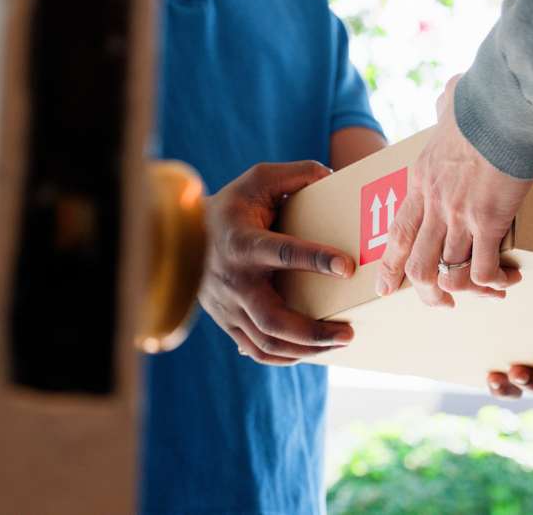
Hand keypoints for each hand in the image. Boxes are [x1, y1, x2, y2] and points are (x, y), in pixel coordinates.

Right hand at [201, 161, 356, 364]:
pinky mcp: (227, 323)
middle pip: (273, 319)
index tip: (348, 267)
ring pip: (267, 343)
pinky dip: (287, 357)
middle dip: (314, 331)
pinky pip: (257, 351)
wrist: (183, 234)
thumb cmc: (233, 205)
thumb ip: (298, 174)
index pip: (282, 253)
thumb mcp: (260, 179)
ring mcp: (228, 307)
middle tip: (349, 331)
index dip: (315, 258)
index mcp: (243, 242)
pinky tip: (313, 351)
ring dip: (307, 349)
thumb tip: (333, 178)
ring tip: (340, 341)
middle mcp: (234, 280)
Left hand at [376, 75, 530, 307]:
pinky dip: (492, 282)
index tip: (385, 287)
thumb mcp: (451, 105)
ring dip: (465, 290)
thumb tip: (450, 99)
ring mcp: (458, 216)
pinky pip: (481, 269)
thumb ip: (446, 109)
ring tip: (484, 294)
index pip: (398, 232)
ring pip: (447, 273)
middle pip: (416, 264)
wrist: (504, 106)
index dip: (390, 265)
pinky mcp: (488, 222)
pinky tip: (507, 279)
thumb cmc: (482, 101)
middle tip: (442, 302)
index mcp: (421, 180)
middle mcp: (433, 204)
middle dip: (426, 291)